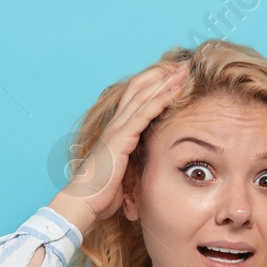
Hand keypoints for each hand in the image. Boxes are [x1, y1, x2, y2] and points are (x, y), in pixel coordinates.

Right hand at [53, 58, 189, 225]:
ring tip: (183, 70)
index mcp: (116, 130)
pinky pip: (144, 114)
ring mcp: (117, 129)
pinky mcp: (121, 139)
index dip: (153, 85)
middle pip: (139, 89)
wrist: (83, 201)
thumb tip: (144, 167)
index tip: (172, 77)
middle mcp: (116, 124)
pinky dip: (161, 100)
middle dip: (161, 75)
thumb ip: (132, 163)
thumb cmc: (101, 192)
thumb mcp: (122, 172)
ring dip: (165, 82)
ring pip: (143, 96)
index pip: (135, 98)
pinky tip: (174, 90)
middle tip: (182, 65)